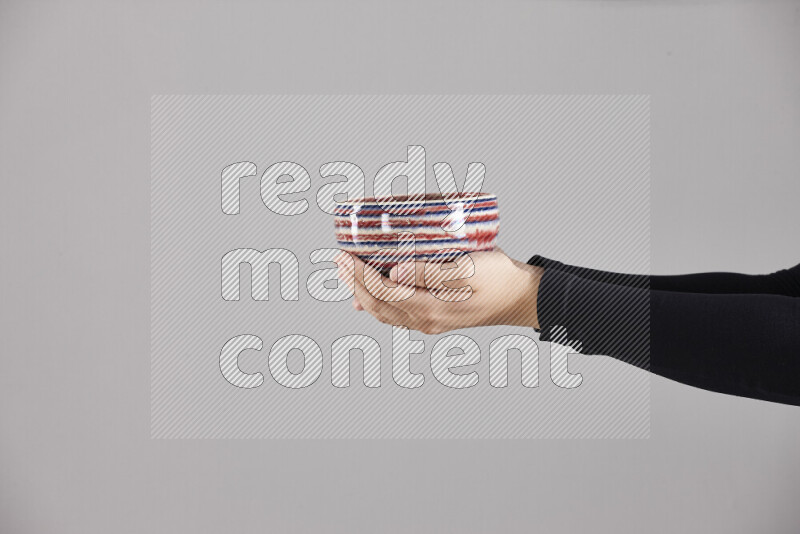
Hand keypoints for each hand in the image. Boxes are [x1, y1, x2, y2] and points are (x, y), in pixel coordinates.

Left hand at [335, 249, 542, 334]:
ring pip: (385, 313)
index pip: (381, 292)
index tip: (344, 256)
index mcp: (429, 307)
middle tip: (339, 260)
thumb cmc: (498, 277)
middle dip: (354, 283)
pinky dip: (379, 305)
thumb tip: (394, 274)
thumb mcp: (466, 268)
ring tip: (349, 275)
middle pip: (377, 305)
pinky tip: (370, 300)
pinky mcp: (436, 318)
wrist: (521, 296)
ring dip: (363, 294)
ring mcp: (430, 322)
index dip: (359, 274)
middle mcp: (425, 320)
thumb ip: (429, 272)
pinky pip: (397, 315)